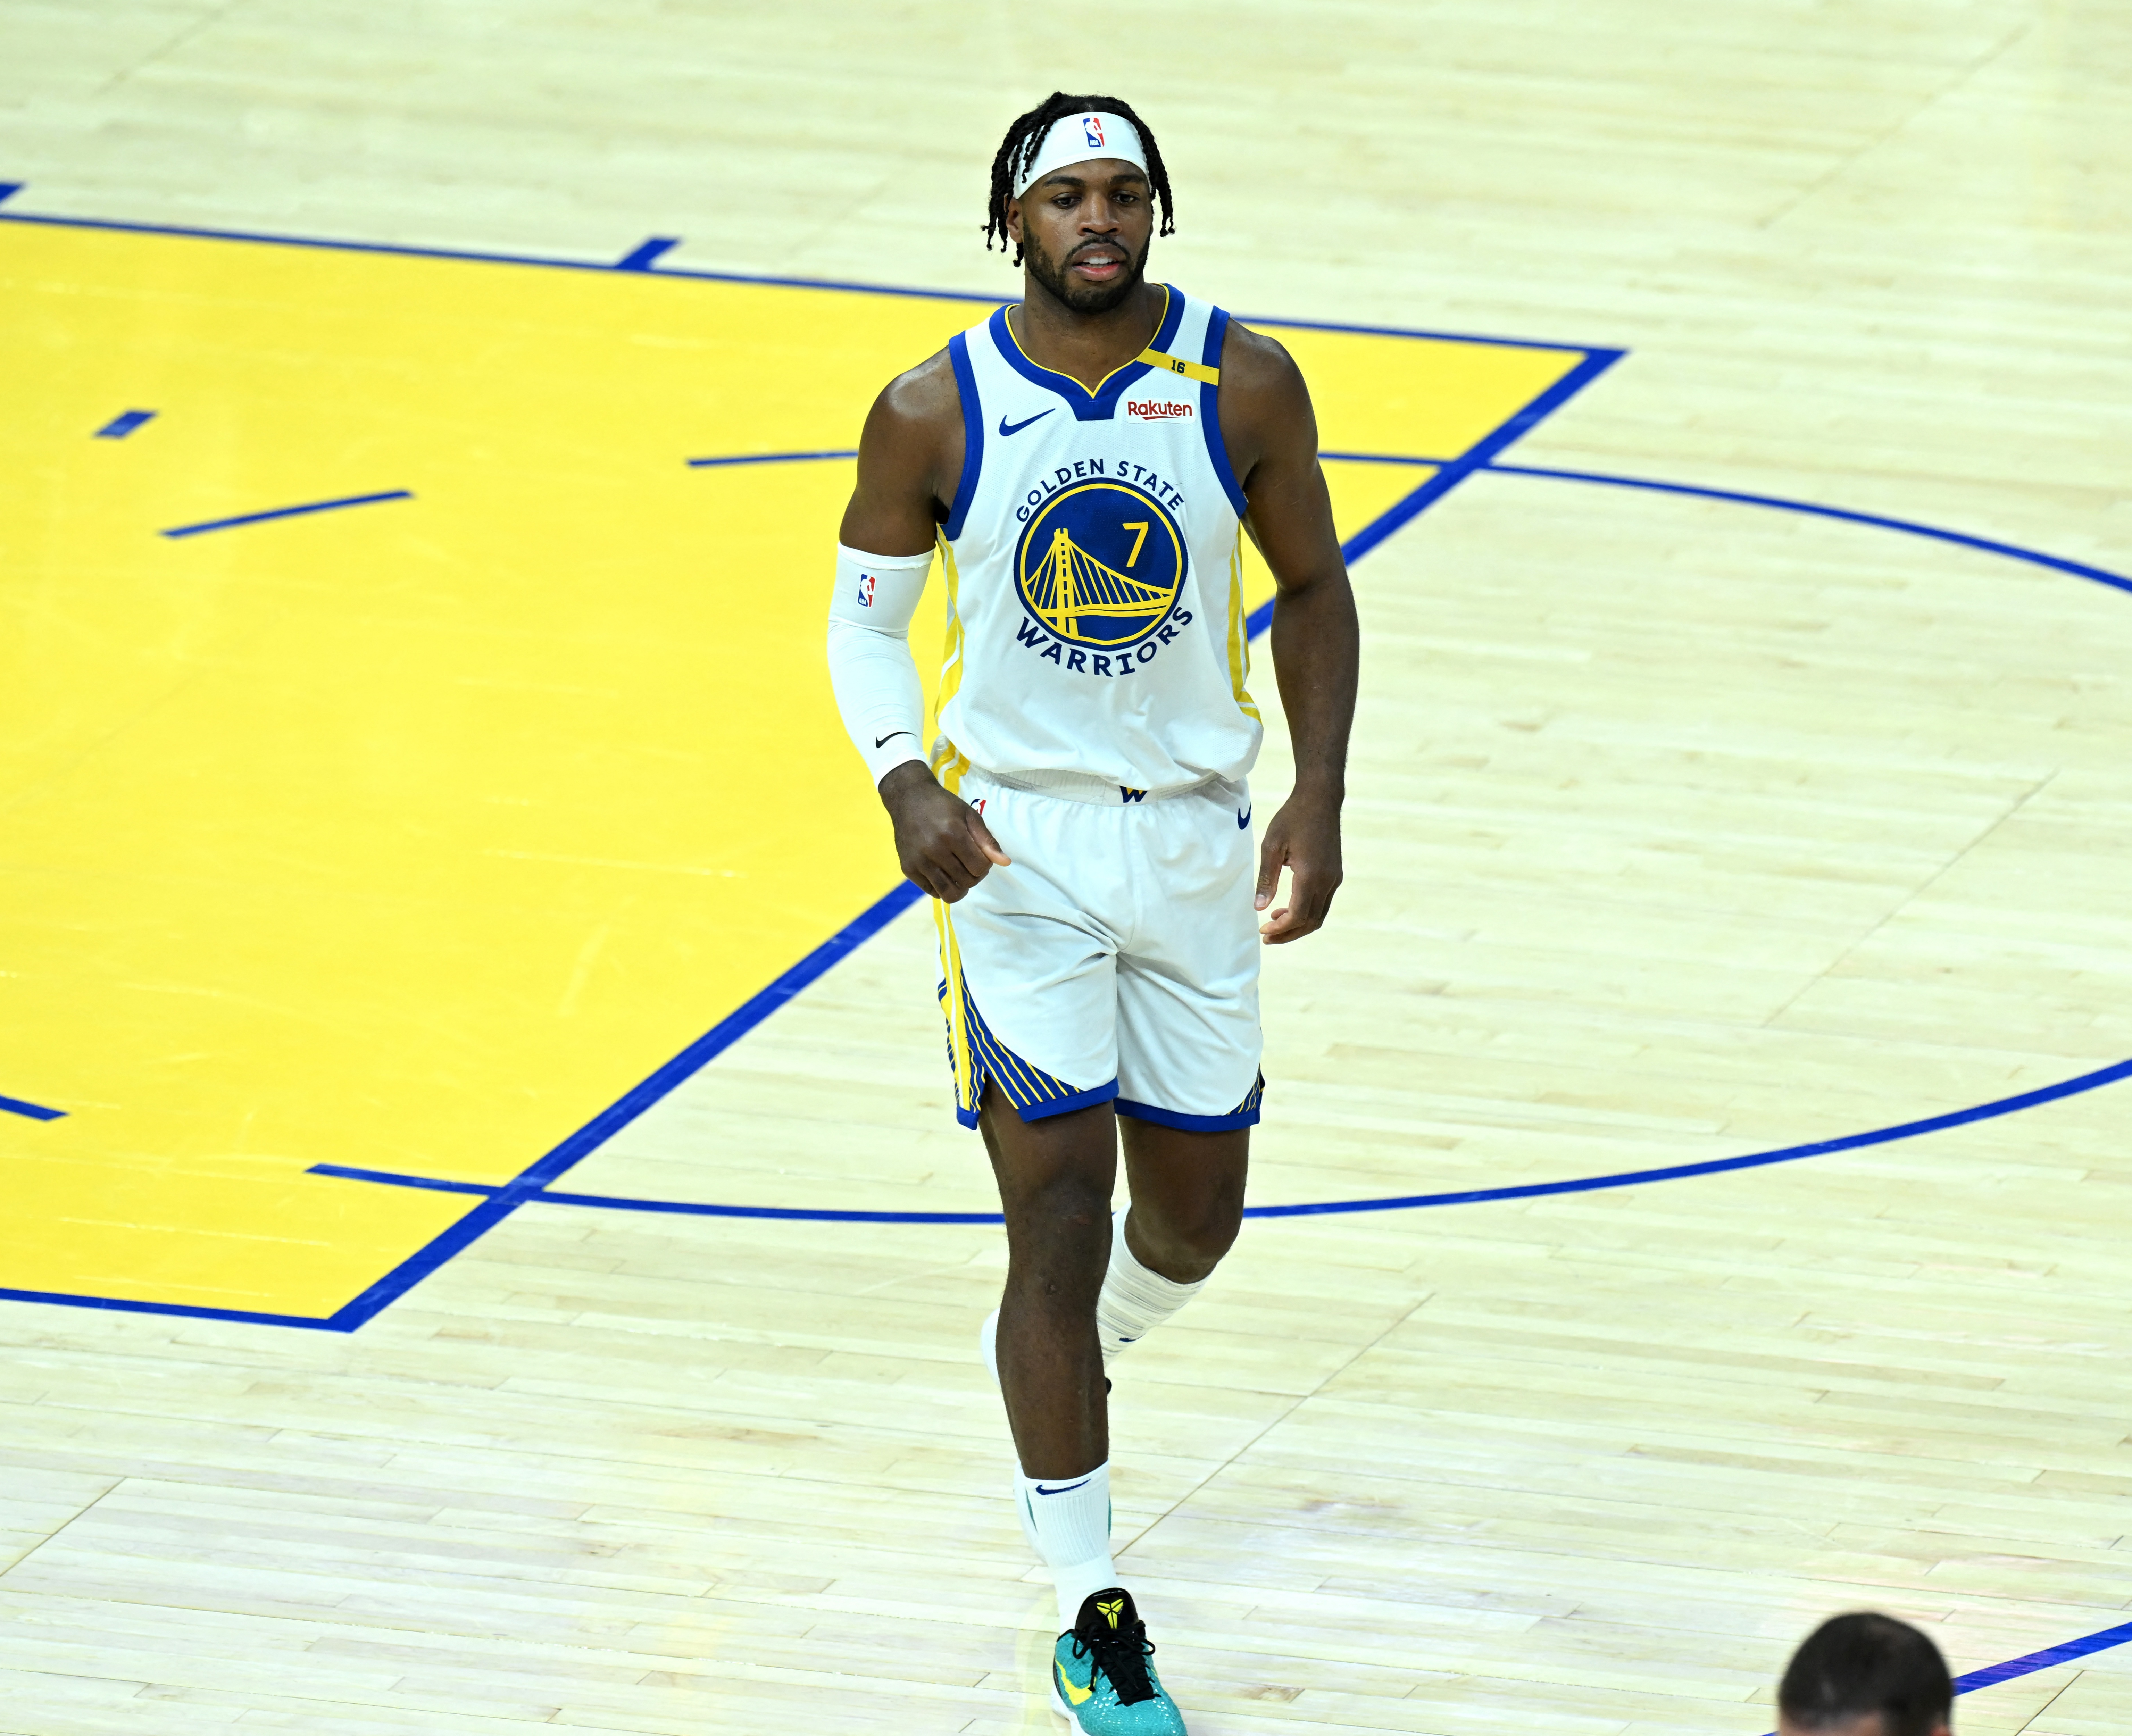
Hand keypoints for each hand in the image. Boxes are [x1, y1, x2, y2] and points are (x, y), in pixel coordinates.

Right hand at [879, 761, 1009, 900]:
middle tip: (969, 862)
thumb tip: (1005, 862)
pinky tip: (944, 873)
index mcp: (953, 834)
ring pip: (949, 894)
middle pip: (967, 881)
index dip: (985, 864)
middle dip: (974, 875)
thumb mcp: (969, 816)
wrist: (909, 799)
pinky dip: (943, 887)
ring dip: (960, 887)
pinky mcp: (908, 868)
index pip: (980, 868)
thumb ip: (987, 841)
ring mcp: (919, 861)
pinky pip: (932, 892)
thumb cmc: (943, 806)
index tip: (979, 855)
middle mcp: (934, 850)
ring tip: (960, 873)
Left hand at [1254, 784, 1342, 942]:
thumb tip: (1258, 907)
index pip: (1298, 916)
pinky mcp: (1336, 874)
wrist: (1320, 799)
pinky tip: (1288, 906)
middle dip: (1288, 934)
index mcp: (1310, 875)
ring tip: (1274, 923)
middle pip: (1311, 922)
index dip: (1280, 928)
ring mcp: (1334, 878)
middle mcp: (1327, 881)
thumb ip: (1266, 879)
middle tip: (1267, 936)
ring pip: (1319, 915)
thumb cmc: (1293, 818)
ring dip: (1298, 925)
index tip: (1262, 929)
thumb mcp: (1271, 846)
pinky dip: (1307, 912)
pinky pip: (1323, 903)